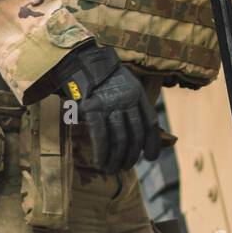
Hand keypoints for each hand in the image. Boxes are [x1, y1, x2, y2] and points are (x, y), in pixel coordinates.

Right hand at [58, 41, 159, 172]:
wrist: (78, 63)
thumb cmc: (101, 79)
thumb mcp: (124, 86)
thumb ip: (132, 105)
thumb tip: (140, 136)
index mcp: (137, 93)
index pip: (150, 122)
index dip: (152, 142)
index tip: (150, 158)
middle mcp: (127, 99)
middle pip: (135, 134)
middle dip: (131, 154)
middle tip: (126, 166)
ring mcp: (110, 104)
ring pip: (119, 139)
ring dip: (116, 158)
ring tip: (112, 168)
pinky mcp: (93, 110)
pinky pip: (101, 137)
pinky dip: (102, 153)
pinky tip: (101, 162)